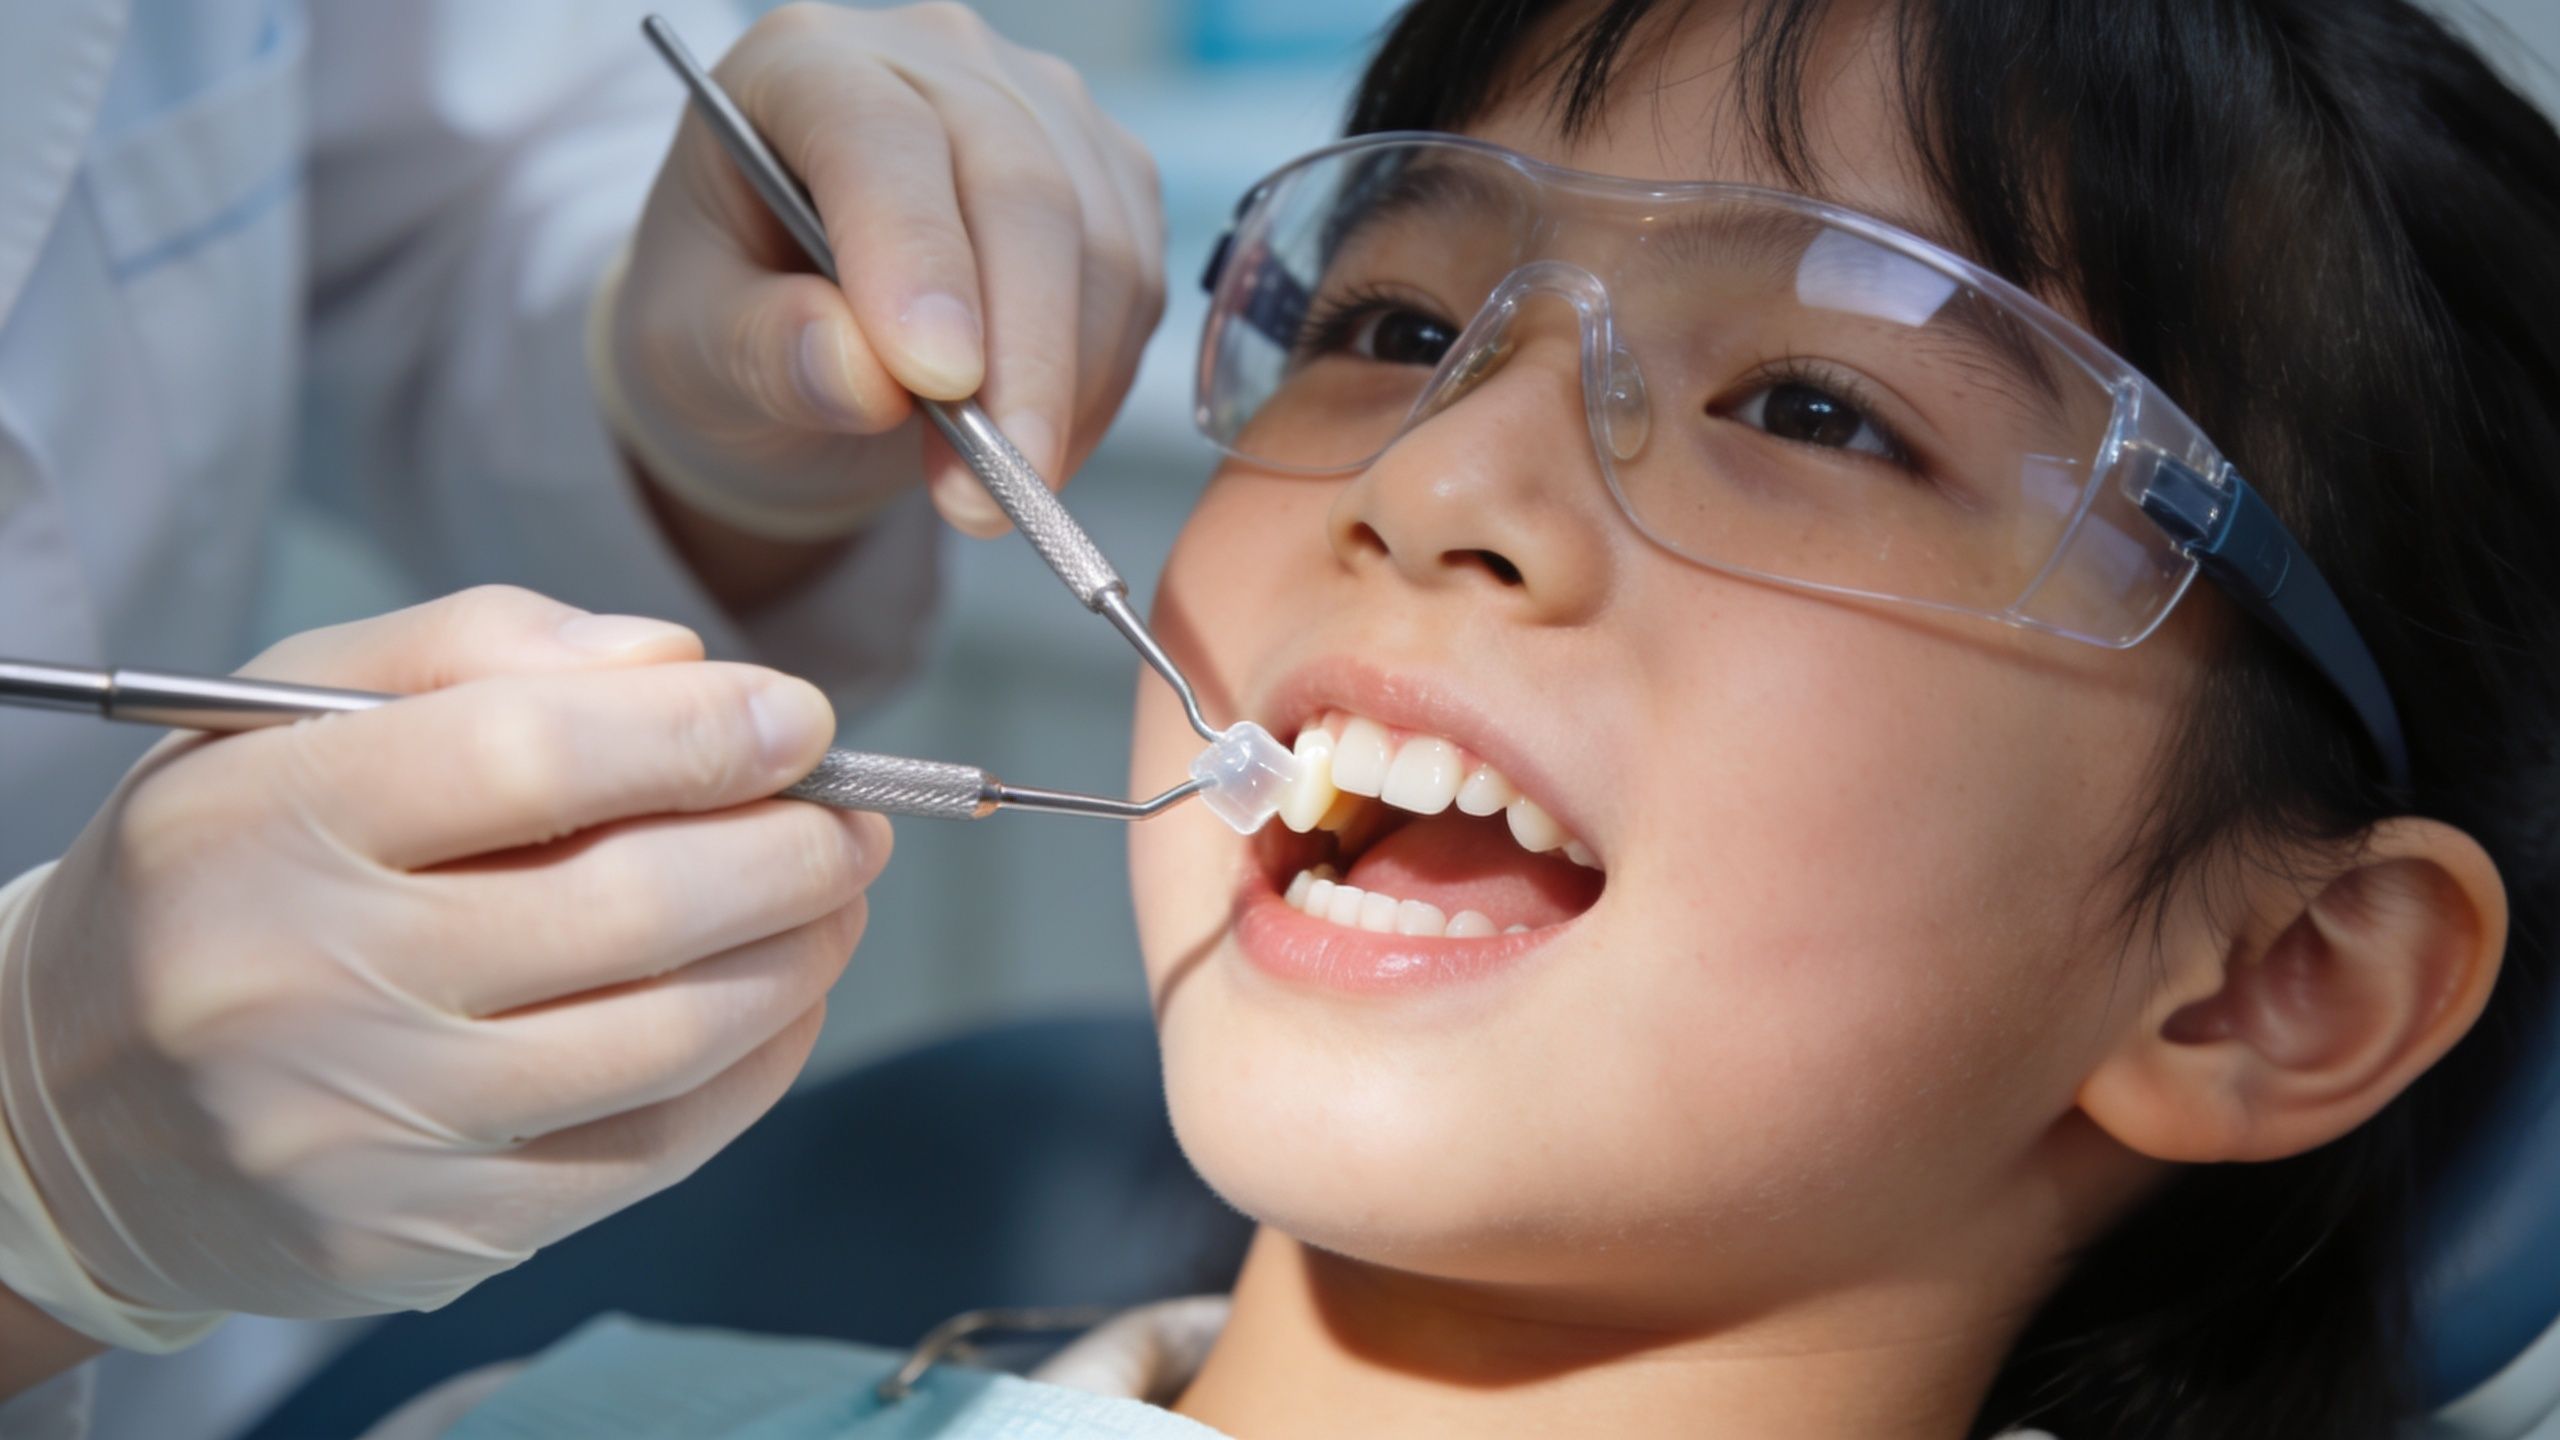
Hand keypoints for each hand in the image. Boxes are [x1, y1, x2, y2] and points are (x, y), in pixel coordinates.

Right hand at [0, 587, 885, 1326]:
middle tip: (853, 816)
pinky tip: (783, 996)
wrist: (83, 1102)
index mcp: (265, 819)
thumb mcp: (295, 707)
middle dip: (788, 849)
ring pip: (666, 1040)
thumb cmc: (231, 870)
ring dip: (797, 955)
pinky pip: (651, 1151)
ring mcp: (374, 1127)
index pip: (528, 757)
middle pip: (629, 907)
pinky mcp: (431, 1232)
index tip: (800, 717)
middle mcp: (310, 982)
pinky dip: (756, 1064)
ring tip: (837, 894)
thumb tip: (679, 665)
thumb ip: (482, 648)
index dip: (699, 732)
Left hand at [601, 1, 1165, 539]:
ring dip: (1066, 389)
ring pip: (1102, 245)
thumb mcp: (692, 348)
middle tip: (998, 488)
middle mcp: (934, 59)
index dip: (916, 256)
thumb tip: (862, 375)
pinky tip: (1038, 443)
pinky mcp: (1109, 178)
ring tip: (996, 491)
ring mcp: (1039, 109)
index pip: (880, 136)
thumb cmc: (730, 316)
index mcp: (803, 65)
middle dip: (1021, 357)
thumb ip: (761, 349)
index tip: (938, 380)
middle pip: (1020, 188)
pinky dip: (1098, 387)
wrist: (795, 329)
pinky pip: (1139, 286)